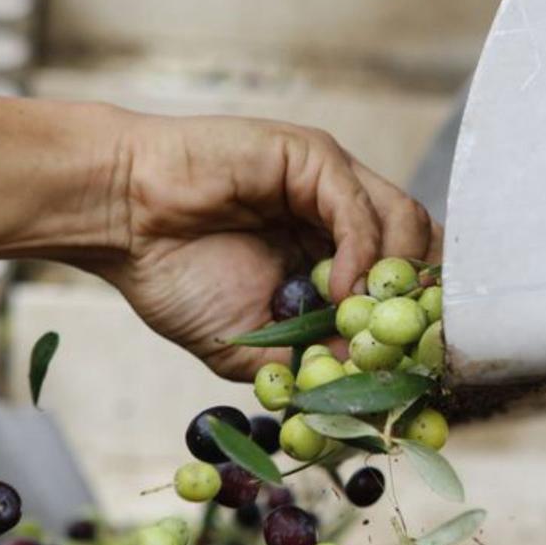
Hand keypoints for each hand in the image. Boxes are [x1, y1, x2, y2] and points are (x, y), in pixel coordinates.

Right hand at [92, 110, 441, 381]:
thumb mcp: (249, 346)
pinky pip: (359, 208)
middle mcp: (342, 216)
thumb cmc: (174, 277)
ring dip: (396, 283)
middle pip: (423, 252)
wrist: (122, 223)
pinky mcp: (312, 158)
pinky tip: (337, 293)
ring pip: (406, 225)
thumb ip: (304, 365)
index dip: (418, 326)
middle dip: (423, 305)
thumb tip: (364, 386)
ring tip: (367, 323)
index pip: (406, 286)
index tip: (418, 371)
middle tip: (409, 349)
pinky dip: (359, 255)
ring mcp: (331, 184)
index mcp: (332, 257)